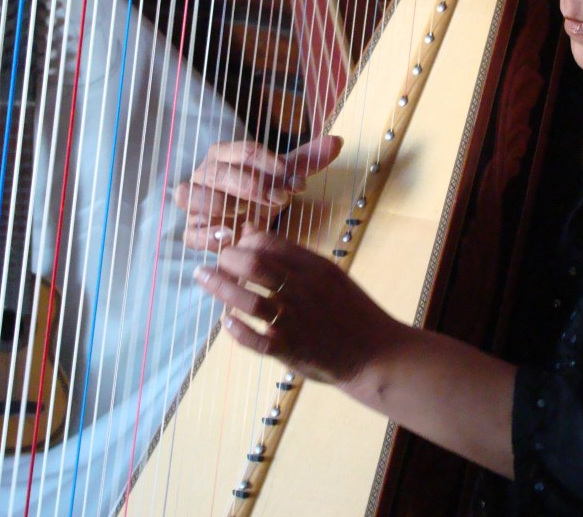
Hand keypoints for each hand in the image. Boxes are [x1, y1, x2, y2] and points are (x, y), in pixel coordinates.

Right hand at [176, 135, 342, 250]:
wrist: (247, 222)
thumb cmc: (261, 192)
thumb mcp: (285, 177)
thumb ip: (308, 160)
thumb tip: (337, 141)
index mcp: (225, 155)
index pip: (243, 151)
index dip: (269, 164)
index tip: (295, 182)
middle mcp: (204, 175)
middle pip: (217, 172)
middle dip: (250, 185)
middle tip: (279, 199)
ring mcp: (194, 202)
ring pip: (189, 196)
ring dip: (218, 203)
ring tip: (244, 212)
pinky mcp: (193, 230)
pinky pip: (189, 232)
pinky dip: (206, 235)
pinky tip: (230, 236)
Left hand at [193, 227, 405, 385]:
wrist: (377, 352)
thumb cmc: (351, 310)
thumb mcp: (328, 274)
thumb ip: (291, 255)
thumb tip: (250, 230)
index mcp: (316, 267)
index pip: (269, 243)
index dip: (244, 242)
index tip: (233, 247)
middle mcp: (305, 290)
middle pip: (255, 266)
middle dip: (226, 260)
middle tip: (213, 262)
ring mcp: (298, 321)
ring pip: (249, 301)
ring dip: (220, 289)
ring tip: (205, 280)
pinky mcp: (292, 350)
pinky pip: (255, 339)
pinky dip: (236, 329)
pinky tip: (225, 321)